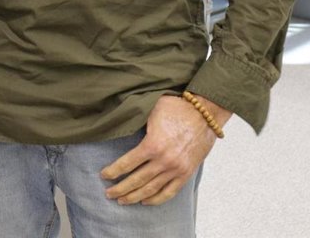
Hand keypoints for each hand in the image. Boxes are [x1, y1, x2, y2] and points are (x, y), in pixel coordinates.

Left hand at [100, 94, 222, 205]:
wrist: (205, 113)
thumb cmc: (177, 108)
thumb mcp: (152, 110)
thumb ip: (137, 122)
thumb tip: (119, 123)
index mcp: (152, 145)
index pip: (127, 163)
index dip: (113, 171)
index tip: (103, 176)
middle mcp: (164, 161)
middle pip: (137, 180)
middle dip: (120, 189)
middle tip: (108, 194)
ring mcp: (176, 169)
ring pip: (151, 189)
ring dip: (134, 197)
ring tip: (122, 200)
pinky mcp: (187, 173)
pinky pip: (170, 192)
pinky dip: (156, 199)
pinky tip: (145, 201)